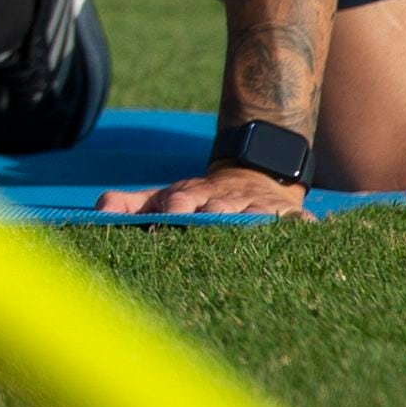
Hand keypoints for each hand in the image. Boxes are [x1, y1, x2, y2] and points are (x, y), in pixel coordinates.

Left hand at [97, 163, 307, 217]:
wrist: (249, 176)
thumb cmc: (196, 198)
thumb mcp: (162, 197)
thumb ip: (131, 206)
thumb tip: (99, 210)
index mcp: (192, 196)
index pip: (181, 202)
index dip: (175, 208)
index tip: (168, 217)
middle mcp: (224, 200)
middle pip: (220, 209)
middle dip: (215, 216)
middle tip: (212, 223)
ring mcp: (255, 206)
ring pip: (256, 214)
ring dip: (255, 221)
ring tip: (254, 229)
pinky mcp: (285, 212)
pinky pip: (296, 220)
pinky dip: (301, 225)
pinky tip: (306, 230)